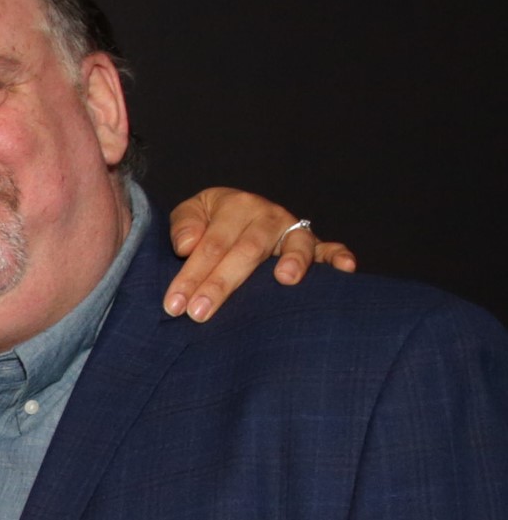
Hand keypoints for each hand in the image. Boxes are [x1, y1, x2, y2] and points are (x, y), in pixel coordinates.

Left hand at [163, 187, 355, 319]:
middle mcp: (267, 215)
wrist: (237, 211)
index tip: (174, 305)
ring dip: (292, 262)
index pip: (210, 244)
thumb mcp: (191, 213)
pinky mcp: (314, 244)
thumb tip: (187, 245)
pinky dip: (339, 257)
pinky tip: (346, 269)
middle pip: (246, 250)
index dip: (191, 275)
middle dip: (222, 284)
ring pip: (294, 245)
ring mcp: (293, 230)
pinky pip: (330, 248)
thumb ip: (184, 225)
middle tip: (200, 313)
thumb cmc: (209, 220)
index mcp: (235, 206)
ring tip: (286, 280)